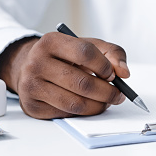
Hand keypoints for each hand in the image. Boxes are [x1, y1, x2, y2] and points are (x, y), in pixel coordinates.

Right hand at [0, 33, 128, 118]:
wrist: (31, 66)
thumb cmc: (65, 56)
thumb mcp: (88, 45)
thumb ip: (112, 53)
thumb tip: (124, 73)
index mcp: (51, 41)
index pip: (85, 53)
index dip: (104, 66)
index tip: (113, 74)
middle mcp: (37, 63)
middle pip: (82, 83)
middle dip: (107, 92)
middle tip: (118, 95)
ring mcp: (31, 85)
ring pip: (75, 103)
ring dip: (98, 106)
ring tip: (107, 101)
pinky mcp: (32, 106)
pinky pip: (66, 114)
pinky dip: (83, 112)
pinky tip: (89, 105)